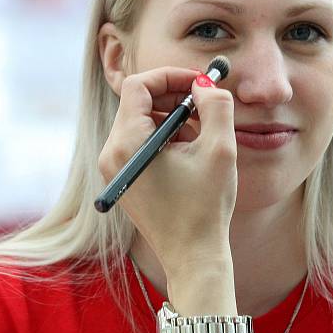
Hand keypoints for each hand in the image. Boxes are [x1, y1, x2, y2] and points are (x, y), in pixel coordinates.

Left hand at [98, 67, 237, 276]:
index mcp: (128, 143)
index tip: (200, 84)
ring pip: (142, 121)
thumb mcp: (220, 150)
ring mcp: (115, 167)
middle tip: (207, 106)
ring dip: (174, 119)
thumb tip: (205, 84)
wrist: (192, 256)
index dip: (171, 76)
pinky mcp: (124, 178)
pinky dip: (167, 138)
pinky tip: (191, 156)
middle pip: (139, 102)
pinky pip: (142, 142)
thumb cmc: (206, 206)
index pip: (139, 85)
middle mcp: (112, 152)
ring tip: (202, 138)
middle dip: (175, 97)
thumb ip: (216, 106)